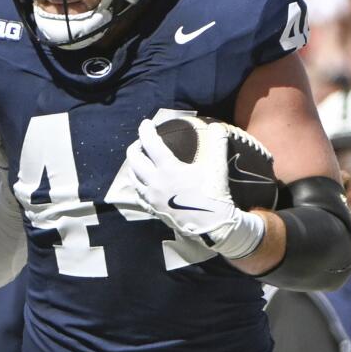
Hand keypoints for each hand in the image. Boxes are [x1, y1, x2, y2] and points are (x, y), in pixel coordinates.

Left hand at [124, 118, 264, 259]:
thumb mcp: (217, 168)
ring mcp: (152, 198)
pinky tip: (142, 184)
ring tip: (139, 160)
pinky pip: (139, 195)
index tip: (146, 123)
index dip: (146, 131)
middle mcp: (155, 183)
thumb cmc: (214, 196)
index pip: (151, 144)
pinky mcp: (154, 210)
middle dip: (135, 148)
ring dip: (133, 166)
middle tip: (141, 143)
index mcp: (168, 170)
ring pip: (133, 178)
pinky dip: (138, 185)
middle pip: (134, 160)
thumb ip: (217, 144)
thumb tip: (217, 126)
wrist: (214, 227)